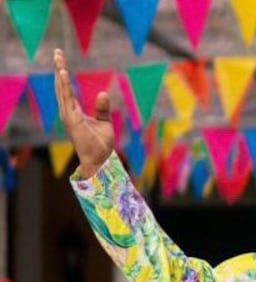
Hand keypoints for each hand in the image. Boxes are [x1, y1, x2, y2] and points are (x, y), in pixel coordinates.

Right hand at [53, 48, 114, 177]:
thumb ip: (102, 108)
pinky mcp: (72, 119)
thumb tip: (102, 93)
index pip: (66, 89)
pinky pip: (67, 99)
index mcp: (74, 112)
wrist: (100, 160)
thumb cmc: (101, 144)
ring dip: (59, 74)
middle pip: (61, 87)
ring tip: (58, 59)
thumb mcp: (104, 122)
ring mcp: (68, 116)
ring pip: (62, 91)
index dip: (62, 74)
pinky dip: (64, 86)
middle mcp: (68, 112)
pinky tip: (62, 74)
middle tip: (57, 52)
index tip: (60, 59)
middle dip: (59, 69)